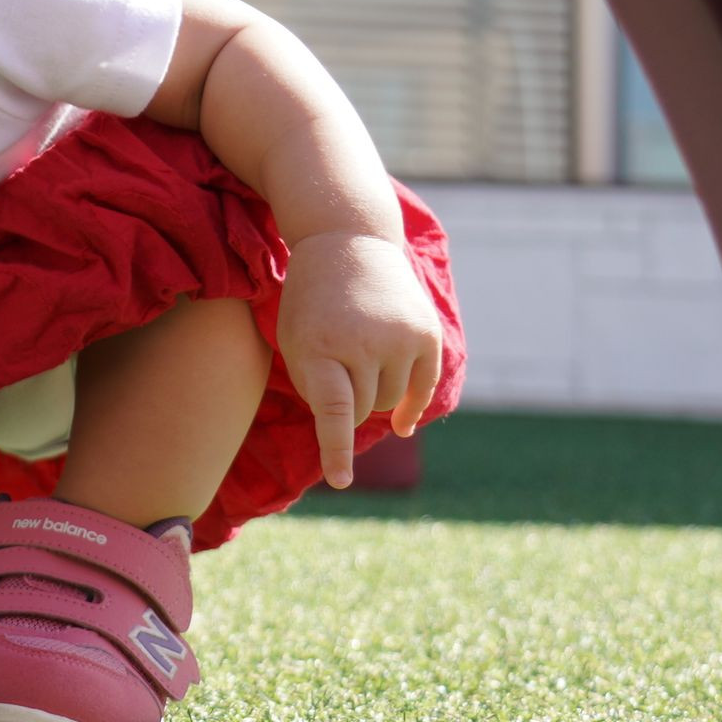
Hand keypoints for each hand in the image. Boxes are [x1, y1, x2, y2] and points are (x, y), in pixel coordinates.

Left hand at [277, 227, 443, 488]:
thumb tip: (350, 435)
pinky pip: (422, 389)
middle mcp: (363, 342)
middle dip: (346, 403)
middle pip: (360, 412)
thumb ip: (317, 389)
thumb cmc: (311, 301)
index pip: (334, 409)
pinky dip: (410, 408)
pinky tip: (402, 426)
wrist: (347, 240)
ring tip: (356, 358)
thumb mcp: (295, 339)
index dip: (336, 449)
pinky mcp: (426, 333)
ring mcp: (399, 337)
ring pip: (389, 403)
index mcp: (319, 344)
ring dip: (373, 394)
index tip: (341, 481)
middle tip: (333, 367)